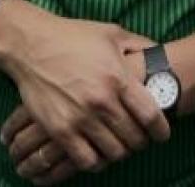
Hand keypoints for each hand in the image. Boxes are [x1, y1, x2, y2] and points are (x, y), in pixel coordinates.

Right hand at [0, 8, 168, 176]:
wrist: (32, 44)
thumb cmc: (74, 36)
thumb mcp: (112, 33)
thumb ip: (139, 45)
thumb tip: (159, 54)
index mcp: (119, 77)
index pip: (151, 115)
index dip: (161, 130)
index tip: (162, 134)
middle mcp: (102, 101)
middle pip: (134, 139)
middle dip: (141, 141)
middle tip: (138, 138)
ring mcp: (80, 118)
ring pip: (113, 153)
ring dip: (119, 151)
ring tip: (118, 144)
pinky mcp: (60, 130)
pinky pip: (86, 160)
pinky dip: (96, 161)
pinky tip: (96, 150)